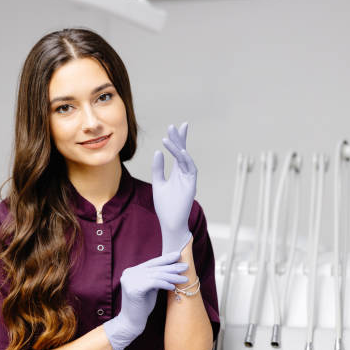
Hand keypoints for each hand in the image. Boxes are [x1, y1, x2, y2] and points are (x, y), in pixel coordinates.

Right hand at [103, 252, 187, 349]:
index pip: (151, 263)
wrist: (131, 323)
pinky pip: (154, 283)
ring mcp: (129, 280)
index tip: (178, 255)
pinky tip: (174, 287)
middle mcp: (129, 273)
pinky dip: (165, 284)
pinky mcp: (134, 289)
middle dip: (172, 267)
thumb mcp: (150, 288)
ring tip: (185, 279)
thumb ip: (155, 277)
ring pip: (156, 275)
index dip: (165, 259)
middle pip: (155, 268)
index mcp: (131, 271)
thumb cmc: (142, 306)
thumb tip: (172, 266)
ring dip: (173, 277)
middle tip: (186, 266)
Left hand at [152, 122, 197, 253]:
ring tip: (169, 138)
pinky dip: (185, 159)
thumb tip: (158, 152)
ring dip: (178, 147)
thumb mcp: (158, 184)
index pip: (178, 153)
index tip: (174, 127)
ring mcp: (189, 179)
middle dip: (180, 139)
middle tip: (176, 126)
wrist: (170, 223)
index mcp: (177, 173)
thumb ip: (158, 169)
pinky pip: (190, 169)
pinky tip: (178, 151)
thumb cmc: (165, 206)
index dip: (177, 140)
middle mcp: (185, 174)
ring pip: (185, 159)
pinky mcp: (191, 185)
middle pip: (183, 152)